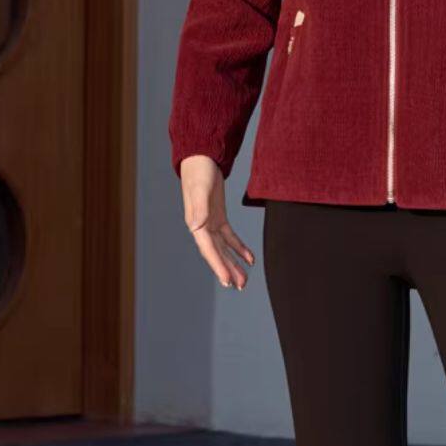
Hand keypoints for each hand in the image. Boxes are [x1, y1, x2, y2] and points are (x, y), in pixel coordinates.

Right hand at [178, 155, 256, 290]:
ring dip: (233, 263)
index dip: (218, 265)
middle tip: (240, 286)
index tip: (227, 281)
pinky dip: (239, 248)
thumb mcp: (200, 189)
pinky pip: (229, 237)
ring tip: (244, 280)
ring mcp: (210, 223)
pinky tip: (249, 259)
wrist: (201, 159)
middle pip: (216, 253)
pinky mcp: (218, 217)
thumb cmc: (199, 172)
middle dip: (227, 270)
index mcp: (196, 223)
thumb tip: (196, 226)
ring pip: (223, 249)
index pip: (208, 249)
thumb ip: (199, 207)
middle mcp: (202, 227)